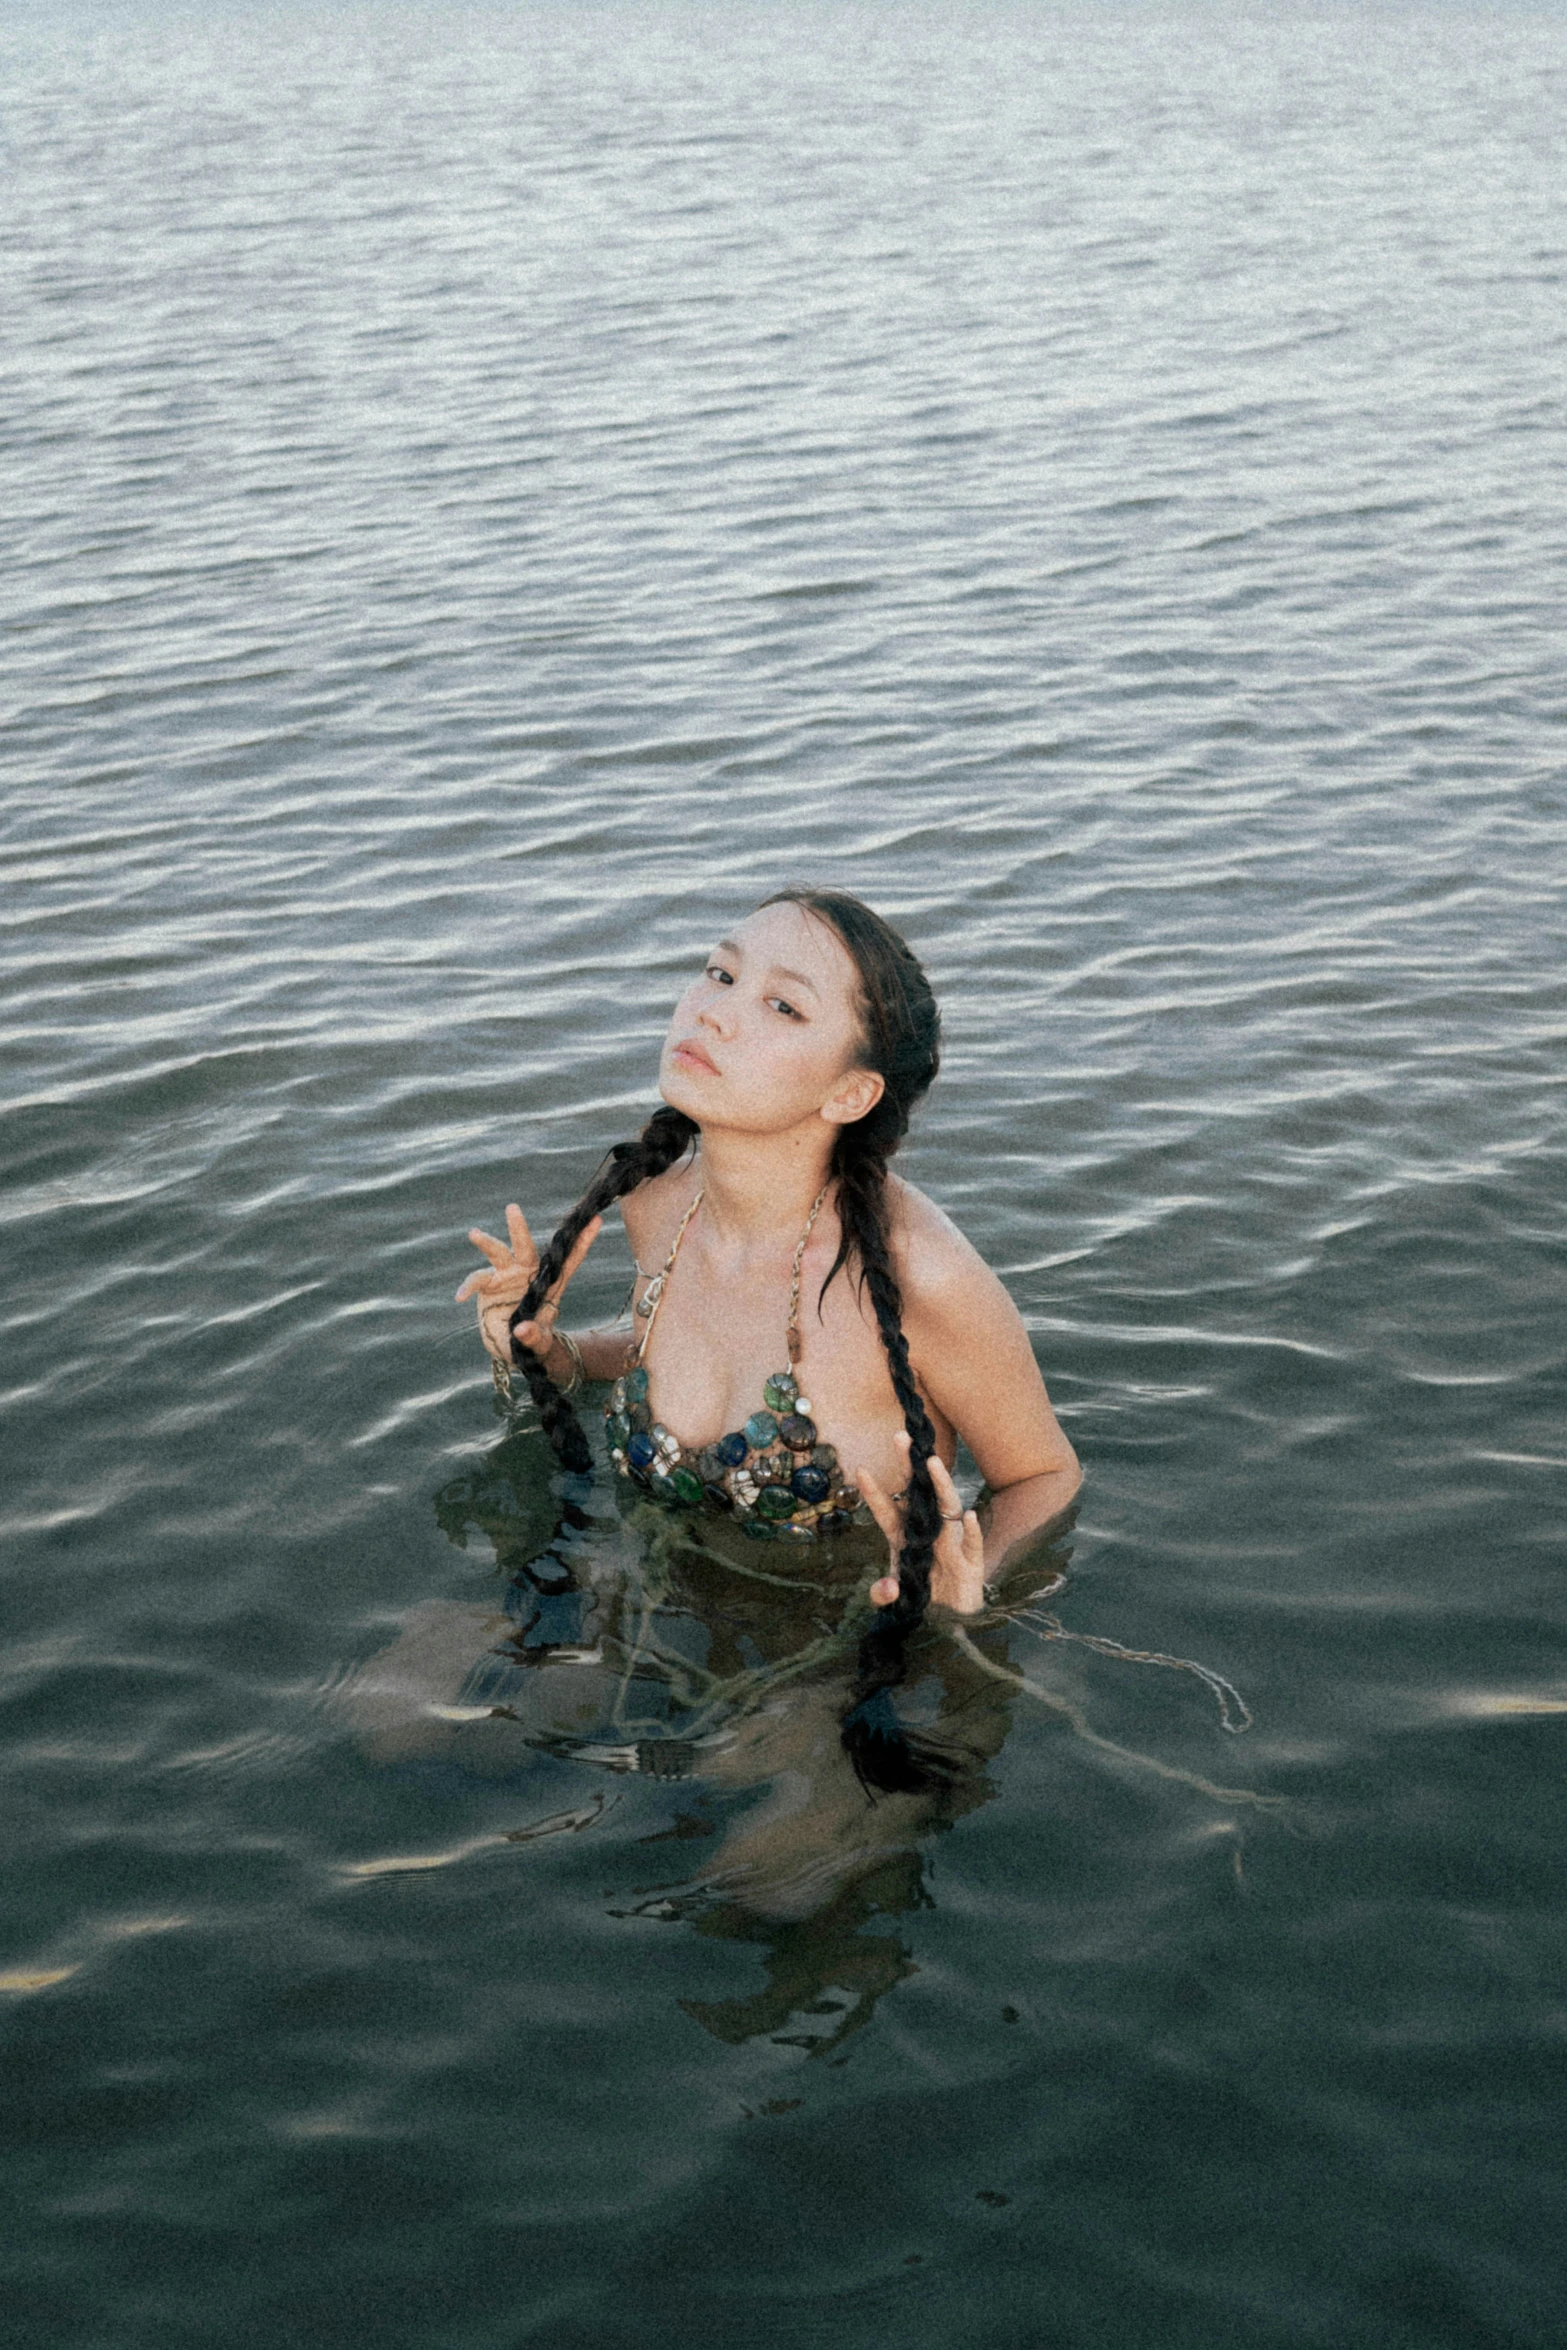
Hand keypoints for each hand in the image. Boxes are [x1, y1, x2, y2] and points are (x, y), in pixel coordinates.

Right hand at [455, 1204, 601, 1363]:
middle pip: (526, 1247)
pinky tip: (460, 1297)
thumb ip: (533, 1337)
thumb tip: (522, 1330)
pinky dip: (468, 1287)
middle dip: (519, 1228)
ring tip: (474, 1233)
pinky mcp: (489, 1285)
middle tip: (512, 1208)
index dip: (583, 1240)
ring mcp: (508, 1276)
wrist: (513, 1345)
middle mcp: (529, 1273)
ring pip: (498, 1253)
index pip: (570, 1259)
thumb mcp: (538, 1343)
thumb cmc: (535, 1340)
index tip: (596, 1218)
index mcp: (551, 1282)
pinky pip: (477, 1280)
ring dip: (487, 1243)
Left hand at [857, 1431, 986, 1615]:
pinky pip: (972, 1543)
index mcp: (905, 1536)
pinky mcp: (971, 1563)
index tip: (859, 1469)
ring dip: (941, 1485)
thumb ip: (885, 1593)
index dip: (874, 1492)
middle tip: (900, 1437)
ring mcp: (951, 1544)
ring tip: (932, 1462)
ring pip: (947, 1507)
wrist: (952, 1619)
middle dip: (909, 1467)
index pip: (887, 1510)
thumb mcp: (898, 1597)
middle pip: (918, 1494)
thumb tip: (885, 1590)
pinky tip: (970, 1516)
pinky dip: (972, 1531)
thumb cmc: (923, 1596)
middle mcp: (928, 1532)